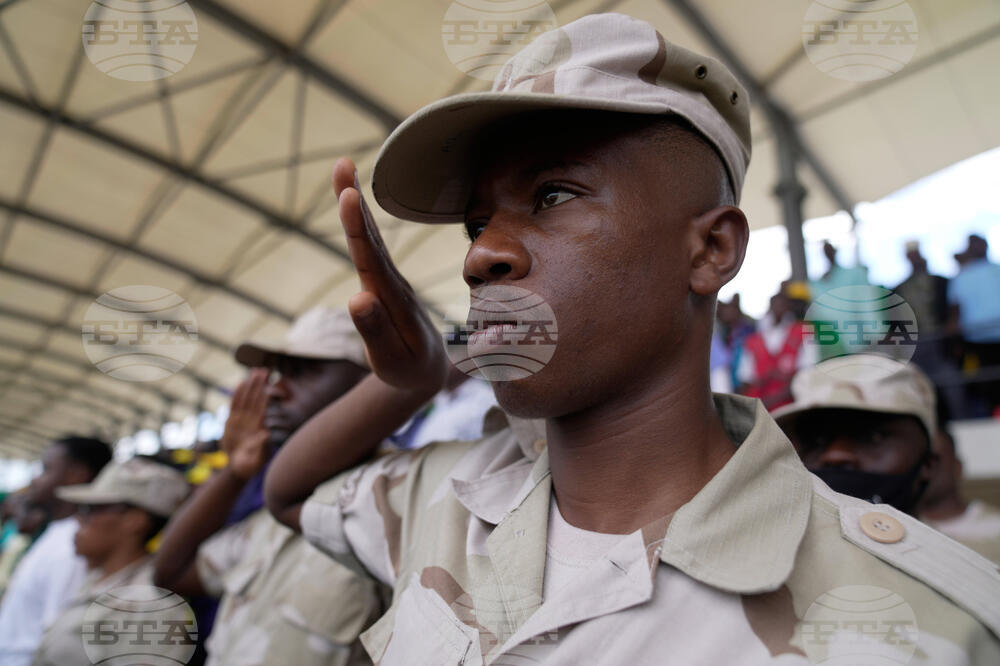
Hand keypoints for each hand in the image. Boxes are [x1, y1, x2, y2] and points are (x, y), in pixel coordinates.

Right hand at [220, 368, 271, 480]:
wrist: (239, 468)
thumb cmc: (251, 465)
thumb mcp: (257, 458)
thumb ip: (261, 446)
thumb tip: (266, 434)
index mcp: (259, 427)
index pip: (262, 407)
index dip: (265, 394)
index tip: (269, 382)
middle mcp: (252, 421)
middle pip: (255, 399)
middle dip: (259, 385)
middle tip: (263, 370)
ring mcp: (242, 420)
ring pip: (246, 399)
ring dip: (250, 386)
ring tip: (254, 372)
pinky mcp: (232, 422)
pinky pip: (235, 405)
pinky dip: (237, 395)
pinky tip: (241, 383)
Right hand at [333, 158, 447, 393]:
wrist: (430, 370)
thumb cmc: (409, 369)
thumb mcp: (392, 359)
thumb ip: (376, 331)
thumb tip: (357, 298)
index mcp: (392, 300)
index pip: (371, 260)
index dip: (359, 229)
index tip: (350, 198)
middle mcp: (391, 282)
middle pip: (370, 237)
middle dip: (354, 201)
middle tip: (341, 165)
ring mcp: (389, 278)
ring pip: (370, 235)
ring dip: (355, 202)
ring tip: (342, 168)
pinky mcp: (383, 279)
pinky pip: (370, 244)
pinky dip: (360, 220)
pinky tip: (351, 199)